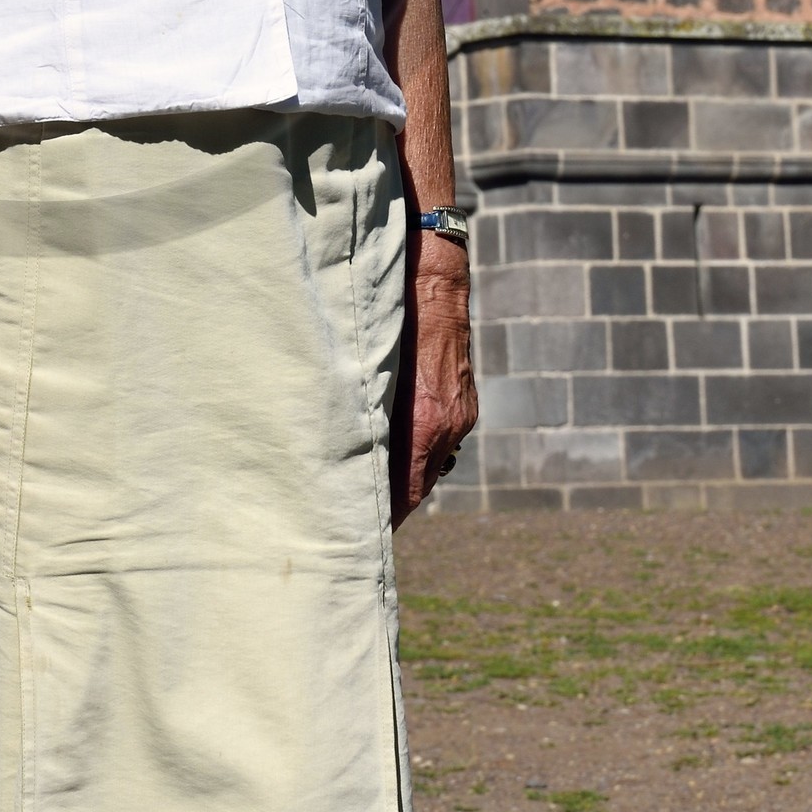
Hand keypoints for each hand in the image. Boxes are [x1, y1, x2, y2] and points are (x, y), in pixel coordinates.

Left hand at [389, 236, 476, 526]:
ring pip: (431, 462)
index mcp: (424, 425)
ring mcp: (461, 414)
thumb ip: (364, 415)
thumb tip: (346, 454)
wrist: (430, 277)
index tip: (363, 534)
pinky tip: (396, 449)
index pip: (408, 494)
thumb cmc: (389, 319)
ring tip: (373, 488)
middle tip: (360, 518)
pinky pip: (441, 440)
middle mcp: (448, 426)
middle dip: (393, 503)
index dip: (387, 517)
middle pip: (420, 484)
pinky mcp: (465, 402)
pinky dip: (419, 450)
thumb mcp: (368, 370)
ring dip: (406, 476)